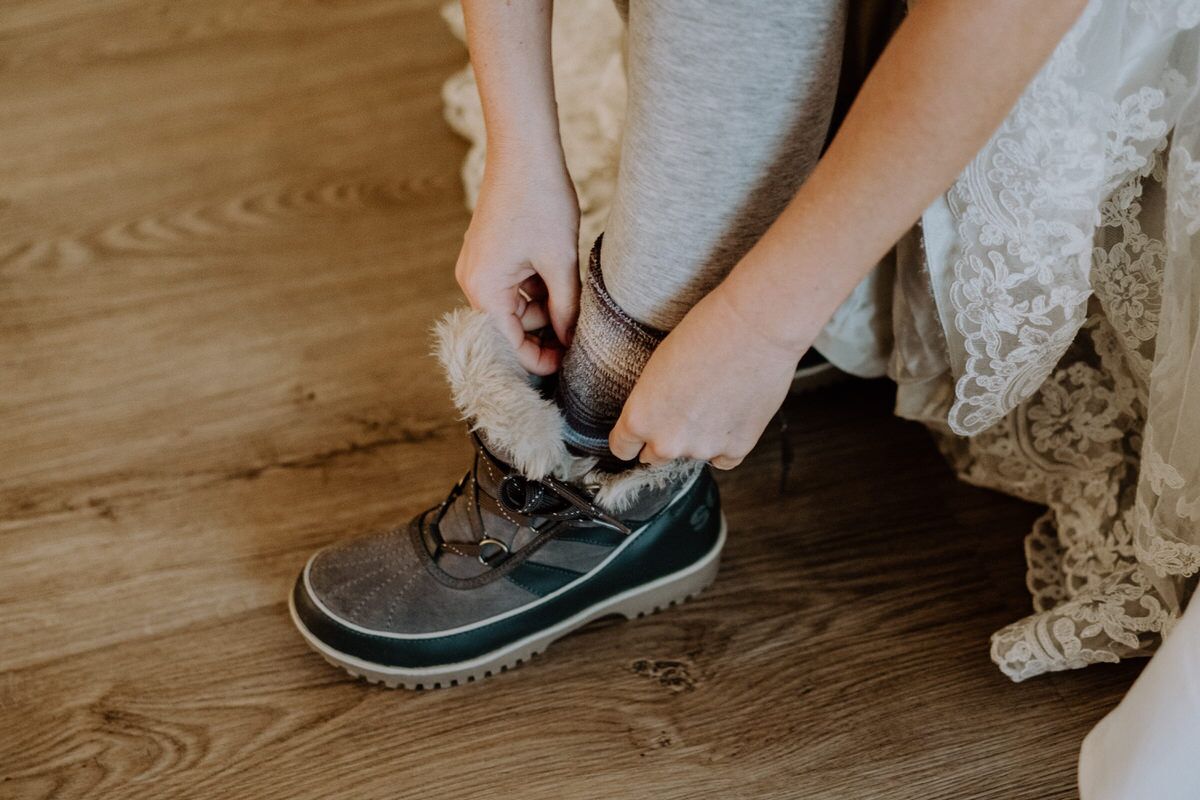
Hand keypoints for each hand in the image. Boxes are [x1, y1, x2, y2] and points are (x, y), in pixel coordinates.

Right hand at [455, 145, 580, 374]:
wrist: (524, 151)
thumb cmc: (541, 202)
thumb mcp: (560, 262)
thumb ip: (566, 309)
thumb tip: (569, 342)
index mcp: (484, 290)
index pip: (511, 344)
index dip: (541, 358)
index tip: (569, 365)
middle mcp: (472, 282)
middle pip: (512, 325)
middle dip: (546, 326)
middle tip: (582, 322)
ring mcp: (478, 266)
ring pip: (516, 303)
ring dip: (544, 303)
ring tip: (571, 283)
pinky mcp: (488, 253)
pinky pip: (513, 284)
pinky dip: (536, 285)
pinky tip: (558, 269)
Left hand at [608, 286, 805, 469]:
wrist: (755, 327)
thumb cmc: (704, 332)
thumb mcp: (657, 367)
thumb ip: (651, 404)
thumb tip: (657, 421)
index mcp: (640, 418)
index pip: (622, 448)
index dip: (631, 440)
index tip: (638, 435)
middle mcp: (667, 441)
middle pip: (654, 456)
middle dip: (664, 438)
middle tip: (682, 409)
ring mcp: (703, 449)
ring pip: (692, 455)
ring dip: (699, 438)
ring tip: (715, 400)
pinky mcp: (737, 449)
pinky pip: (724, 458)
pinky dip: (727, 443)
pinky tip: (732, 413)